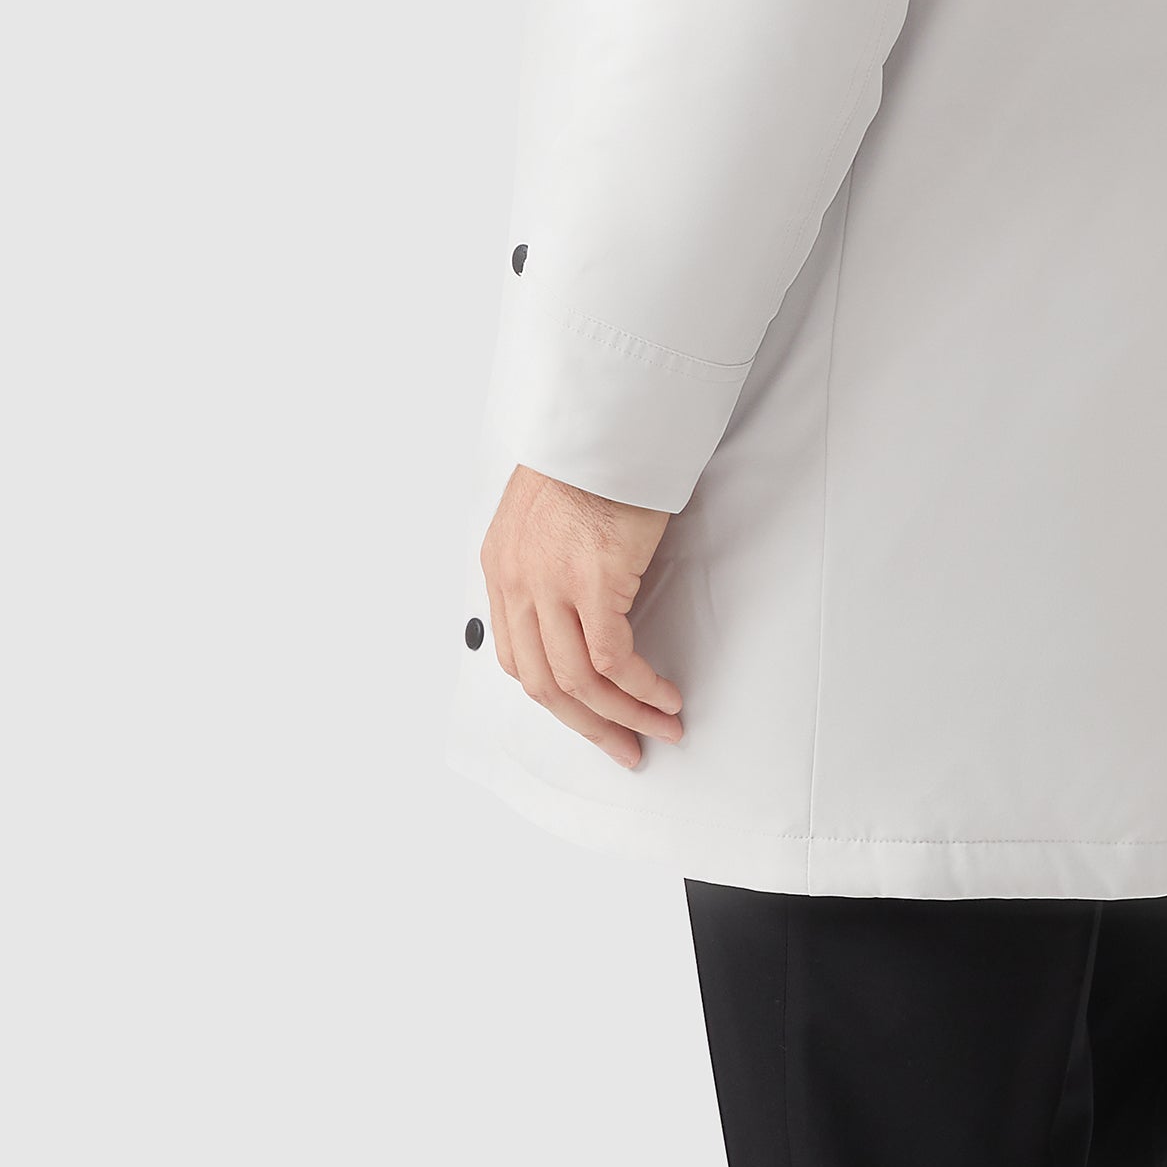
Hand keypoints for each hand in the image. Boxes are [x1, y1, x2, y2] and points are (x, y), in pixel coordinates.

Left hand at [481, 465, 684, 769]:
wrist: (612, 419)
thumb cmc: (593, 458)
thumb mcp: (548, 515)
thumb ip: (549, 563)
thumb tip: (579, 610)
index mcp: (501, 567)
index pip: (517, 658)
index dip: (554, 698)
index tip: (588, 718)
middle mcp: (517, 582)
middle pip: (544, 684)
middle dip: (588, 726)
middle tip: (625, 747)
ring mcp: (551, 585)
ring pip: (579, 682)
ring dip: (623, 714)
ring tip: (659, 727)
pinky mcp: (593, 583)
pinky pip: (613, 659)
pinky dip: (640, 687)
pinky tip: (664, 695)